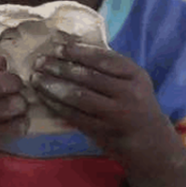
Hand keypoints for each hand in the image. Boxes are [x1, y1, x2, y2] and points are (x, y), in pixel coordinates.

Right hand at [0, 50, 28, 173]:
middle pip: (0, 82)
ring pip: (11, 105)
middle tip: (15, 88)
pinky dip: (21, 123)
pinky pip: (14, 127)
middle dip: (15, 83)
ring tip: (17, 107)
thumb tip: (7, 64)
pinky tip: (16, 123)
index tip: (1, 67)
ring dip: (20, 104)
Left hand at [30, 38, 176, 166]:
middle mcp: (127, 93)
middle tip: (39, 61)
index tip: (56, 48)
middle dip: (59, 67)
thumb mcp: (132, 79)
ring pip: (78, 97)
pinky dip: (56, 105)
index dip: (77, 52)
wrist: (149, 140)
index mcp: (135, 75)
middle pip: (87, 76)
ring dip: (53, 86)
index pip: (102, 58)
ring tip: (36, 78)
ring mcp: (115, 114)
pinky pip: (74, 115)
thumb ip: (109, 65)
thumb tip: (71, 46)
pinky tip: (43, 97)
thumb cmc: (135, 102)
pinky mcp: (102, 131)